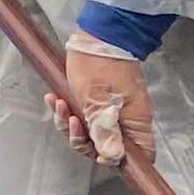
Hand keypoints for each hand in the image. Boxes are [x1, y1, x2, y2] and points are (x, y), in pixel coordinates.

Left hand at [55, 39, 154, 171]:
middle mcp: (129, 122)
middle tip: (69, 120)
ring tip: (57, 104)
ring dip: (70, 123)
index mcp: (136, 124)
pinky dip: (68, 110)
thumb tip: (112, 157)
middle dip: (83, 138)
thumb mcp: (96, 99)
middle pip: (109, 147)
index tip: (97, 152)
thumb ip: (104, 130)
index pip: (139, 158)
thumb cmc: (100, 64)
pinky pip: (85, 116)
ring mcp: (115, 112)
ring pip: (93, 132)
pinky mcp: (102, 102)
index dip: (117, 161)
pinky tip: (54, 98)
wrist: (101, 33)